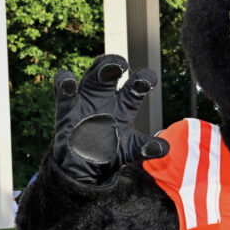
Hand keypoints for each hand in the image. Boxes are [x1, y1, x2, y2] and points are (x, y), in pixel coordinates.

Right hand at [52, 55, 168, 183]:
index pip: (136, 85)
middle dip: (116, 63)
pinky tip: (69, 84)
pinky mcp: (66, 107)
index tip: (148, 82)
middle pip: (111, 70)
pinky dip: (64, 82)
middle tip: (123, 66)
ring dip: (99, 67)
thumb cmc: (110, 152)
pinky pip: (63, 88)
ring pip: (92, 74)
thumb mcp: (130, 150)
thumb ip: (147, 147)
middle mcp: (106, 96)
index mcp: (125, 104)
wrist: (83, 166)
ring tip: (108, 68)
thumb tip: (165, 148)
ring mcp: (86, 99)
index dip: (143, 79)